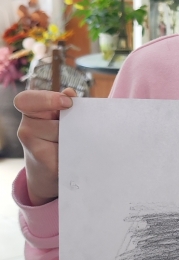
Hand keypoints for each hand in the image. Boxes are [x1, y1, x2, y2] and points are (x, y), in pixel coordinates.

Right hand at [13, 88, 75, 204]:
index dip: (47, 99)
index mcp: (28, 111)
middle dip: (69, 123)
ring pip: (62, 135)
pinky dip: (73, 150)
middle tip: (68, 130)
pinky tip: (69, 153)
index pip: (25, 100)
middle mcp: (25, 128)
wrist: (49, 167)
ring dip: (72, 137)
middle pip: (56, 120)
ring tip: (67, 143)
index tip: (68, 103)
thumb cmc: (55, 135)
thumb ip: (64, 102)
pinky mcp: (43, 160)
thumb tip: (69, 92)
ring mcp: (31, 147)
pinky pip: (65, 150)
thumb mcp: (58, 115)